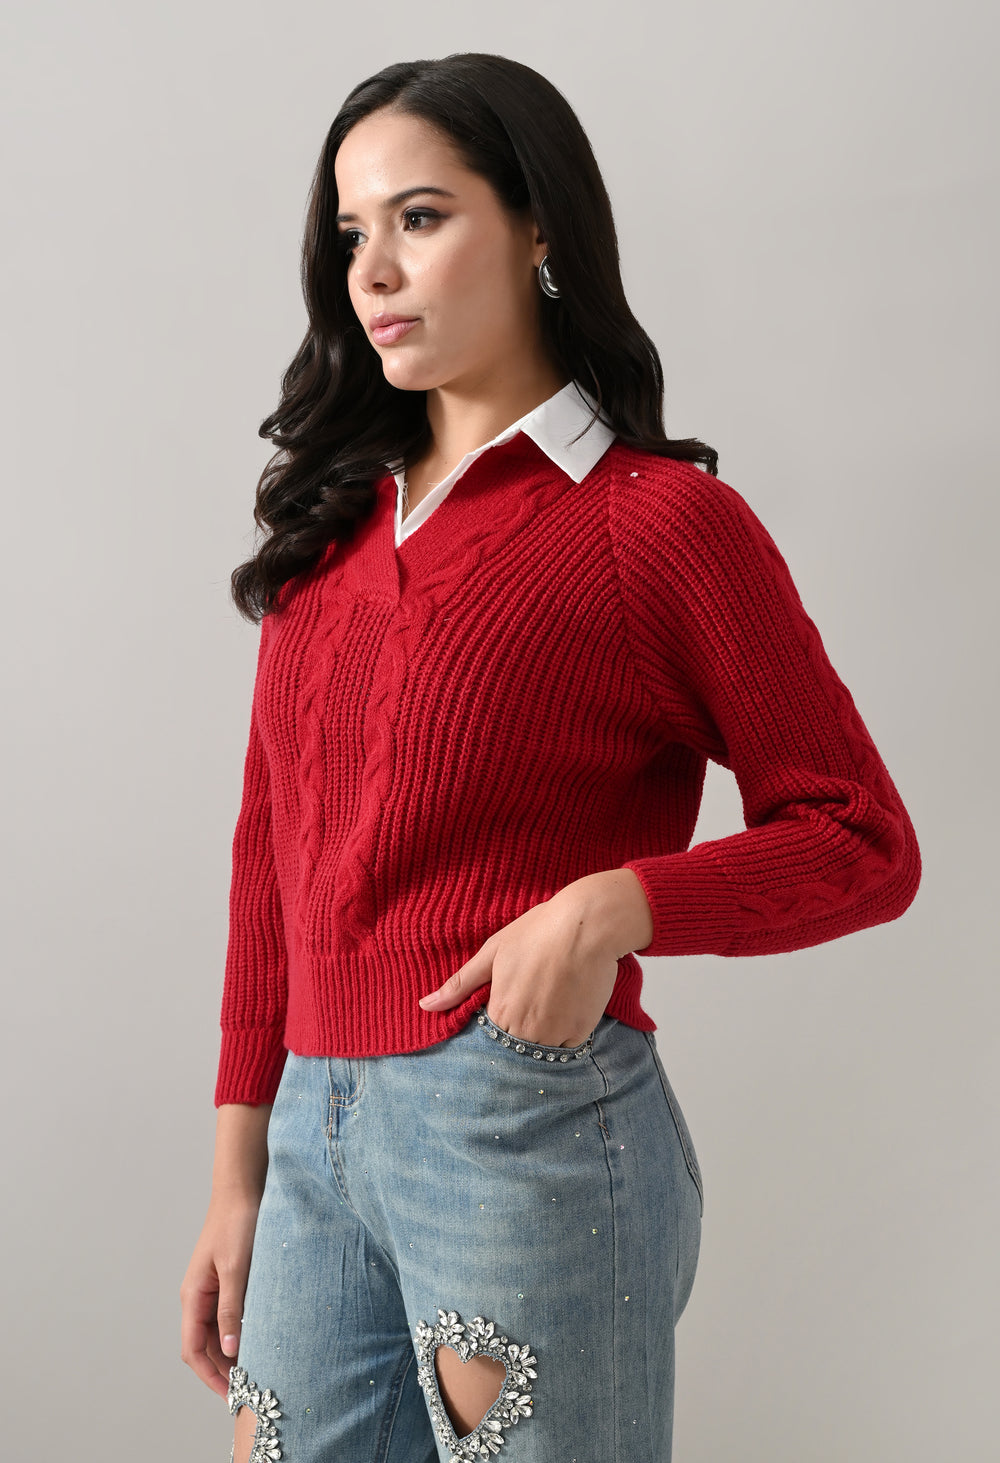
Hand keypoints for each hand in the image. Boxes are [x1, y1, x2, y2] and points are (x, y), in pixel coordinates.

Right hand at [180, 1192, 260, 1397]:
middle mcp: (198, 1297)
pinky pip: (229, 1317)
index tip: (230, 1395)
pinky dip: (240, 1333)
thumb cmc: (238, 1224)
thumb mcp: (237, 1268)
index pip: (193, 1350)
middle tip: (250, 1389)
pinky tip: (259, 1341)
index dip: (209, 1376)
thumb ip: (232, 1309)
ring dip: (232, 1353)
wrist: (243, 1190)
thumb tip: (231, 1350)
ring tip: (257, 1370)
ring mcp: (211, 1290)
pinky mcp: (227, 1282)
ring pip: (217, 1333)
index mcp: (193, 1296)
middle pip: (205, 1347)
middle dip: (223, 1370)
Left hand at [417, 870, 653, 1047]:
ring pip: (540, 1051)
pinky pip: (566, 1048)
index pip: (488, 1036)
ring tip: (549, 1003)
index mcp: (499, 1012)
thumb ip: (459, 984)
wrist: (587, 925)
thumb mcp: (492, 952)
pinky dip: (563, 1034)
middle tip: (531, 1000)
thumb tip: (424, 1006)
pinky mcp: (581, 1032)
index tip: (507, 1002)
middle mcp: (525, 1031)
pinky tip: (565, 1008)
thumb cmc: (537, 932)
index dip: (495, 1021)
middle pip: (514, 1046)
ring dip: (540, 1036)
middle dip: (517, 1032)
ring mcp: (554, 1034)